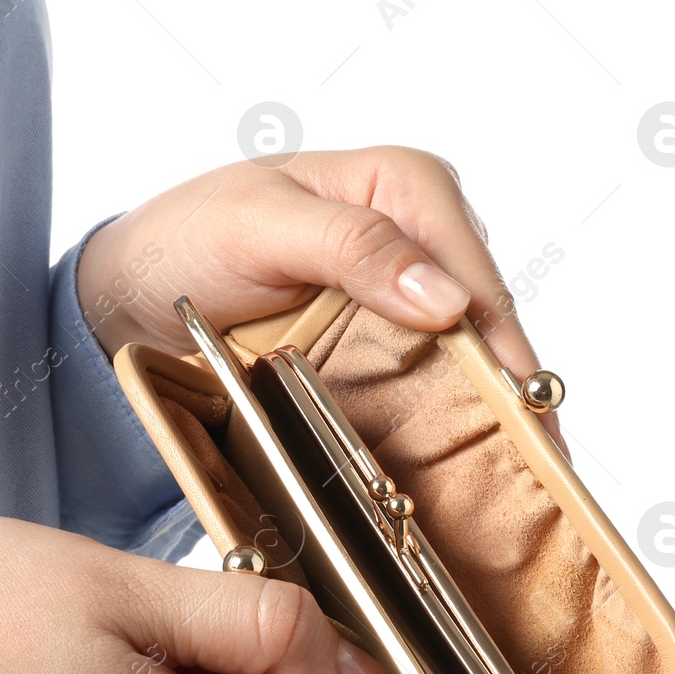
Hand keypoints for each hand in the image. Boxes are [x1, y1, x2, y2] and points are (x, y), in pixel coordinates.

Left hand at [75, 146, 564, 446]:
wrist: (133, 289)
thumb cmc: (189, 234)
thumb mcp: (260, 225)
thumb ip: (352, 246)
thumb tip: (449, 299)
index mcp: (405, 184)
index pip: (474, 271)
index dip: (505, 344)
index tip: (529, 413)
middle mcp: (420, 236)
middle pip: (486, 323)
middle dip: (511, 394)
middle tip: (541, 472)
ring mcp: (403, 297)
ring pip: (467, 362)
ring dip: (486, 420)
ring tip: (521, 488)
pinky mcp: (380, 347)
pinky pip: (424, 388)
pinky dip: (442, 428)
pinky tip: (467, 475)